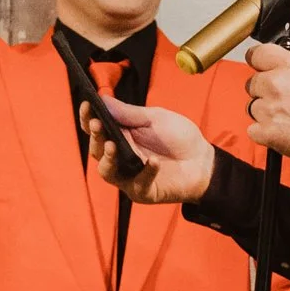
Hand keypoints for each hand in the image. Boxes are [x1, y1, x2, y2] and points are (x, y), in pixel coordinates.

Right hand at [88, 99, 213, 207]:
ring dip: (107, 158)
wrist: (202, 161)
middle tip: (97, 125)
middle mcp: (119, 157)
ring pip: (107, 171)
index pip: (96, 128)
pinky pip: (137, 184)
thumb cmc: (178, 138)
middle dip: (95, 137)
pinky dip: (145, 172)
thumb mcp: (155, 119)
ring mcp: (129, 176)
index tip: (86, 105)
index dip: (88, 118)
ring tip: (112, 146)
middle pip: (96, 149)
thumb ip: (130, 113)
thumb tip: (103, 99)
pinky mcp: (143, 191)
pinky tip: (152, 162)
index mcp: (120, 136)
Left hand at [245, 15, 289, 164]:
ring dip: (266, 111)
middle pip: (252, 82)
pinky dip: (264, 132)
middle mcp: (275, 85)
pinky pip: (253, 129)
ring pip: (253, 107)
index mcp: (288, 65)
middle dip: (265, 89)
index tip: (267, 68)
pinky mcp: (266, 133)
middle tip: (287, 97)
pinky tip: (284, 129)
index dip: (261, 61)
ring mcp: (269, 110)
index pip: (255, 54)